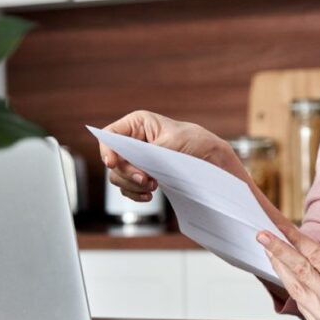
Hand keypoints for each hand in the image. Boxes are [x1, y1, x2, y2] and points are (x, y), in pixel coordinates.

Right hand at [99, 110, 244, 201]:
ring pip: (118, 176)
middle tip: (146, 180)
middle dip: (127, 173)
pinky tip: (148, 196)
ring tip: (152, 186)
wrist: (211, 157)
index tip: (113, 163)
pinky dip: (135, 193)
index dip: (107, 150)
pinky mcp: (142, 174)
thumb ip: (151, 152)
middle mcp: (132, 141)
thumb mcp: (174, 142)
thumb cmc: (196, 140)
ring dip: (132, 185)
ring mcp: (136, 159)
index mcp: (138, 124)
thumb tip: (135, 165)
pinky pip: (127, 188)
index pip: (110, 135)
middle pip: (113, 160)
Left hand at [258, 228, 319, 319]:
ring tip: (270, 252)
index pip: (314, 256)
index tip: (278, 226)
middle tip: (262, 236)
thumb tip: (302, 249)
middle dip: (278, 251)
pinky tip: (287, 274)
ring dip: (280, 269)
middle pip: (300, 271)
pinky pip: (302, 304)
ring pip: (296, 289)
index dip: (294, 239)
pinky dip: (293, 287)